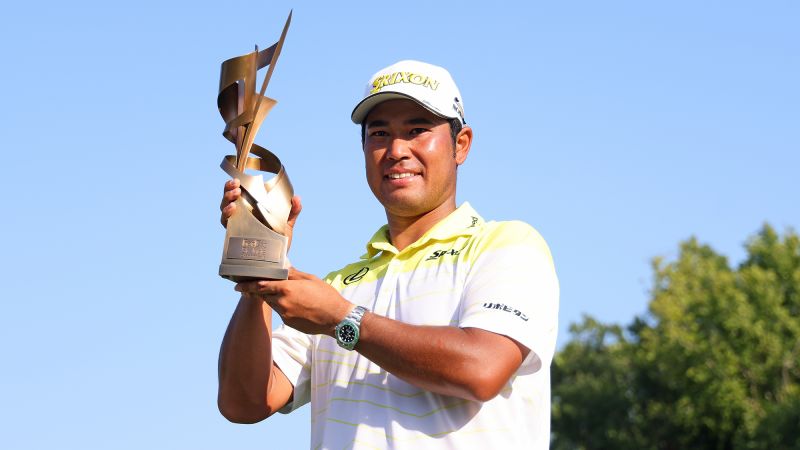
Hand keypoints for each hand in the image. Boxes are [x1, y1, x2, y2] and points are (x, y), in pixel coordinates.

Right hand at [220, 178, 302, 249]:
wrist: (278, 261)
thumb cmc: (280, 241)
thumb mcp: (287, 224)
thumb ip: (292, 211)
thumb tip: (297, 198)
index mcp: (251, 209)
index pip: (238, 194)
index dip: (233, 186)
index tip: (236, 180)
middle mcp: (241, 216)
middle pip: (228, 199)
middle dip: (228, 191)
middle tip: (235, 187)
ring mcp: (237, 225)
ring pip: (224, 210)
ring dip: (227, 202)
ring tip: (234, 198)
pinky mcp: (235, 235)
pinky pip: (226, 224)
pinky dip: (227, 216)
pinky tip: (232, 210)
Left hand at [235, 268, 351, 336]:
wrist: (337, 319)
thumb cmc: (326, 296)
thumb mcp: (311, 279)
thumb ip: (293, 274)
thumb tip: (282, 269)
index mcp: (287, 289)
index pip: (260, 286)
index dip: (247, 286)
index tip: (237, 286)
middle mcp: (282, 303)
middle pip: (265, 295)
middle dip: (261, 291)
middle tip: (257, 286)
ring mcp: (285, 315)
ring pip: (273, 304)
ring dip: (275, 298)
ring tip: (289, 295)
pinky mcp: (289, 323)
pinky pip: (282, 312)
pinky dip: (285, 307)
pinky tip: (299, 305)